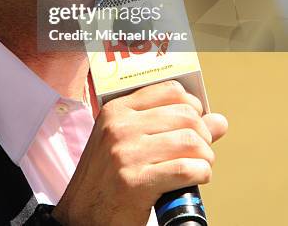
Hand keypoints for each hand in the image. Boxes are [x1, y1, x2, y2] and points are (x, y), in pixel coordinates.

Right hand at [51, 80, 227, 225]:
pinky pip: (186, 169)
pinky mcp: (136, 182)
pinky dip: (201, 174)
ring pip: (190, 141)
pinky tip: (195, 178)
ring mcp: (127, 153)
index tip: (194, 124)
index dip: (192, 106)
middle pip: (185, 115)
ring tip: (198, 165)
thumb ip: (171, 127)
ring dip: (205, 157)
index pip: (170, 90)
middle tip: (199, 151)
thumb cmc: (109, 176)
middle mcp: (120, 126)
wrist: (84, 213)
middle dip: (203, 135)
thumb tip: (219, 121)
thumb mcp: (129, 142)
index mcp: (117, 110)